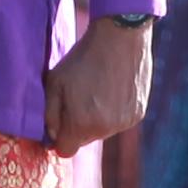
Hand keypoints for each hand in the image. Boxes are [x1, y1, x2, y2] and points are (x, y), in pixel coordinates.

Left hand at [43, 14, 155, 151]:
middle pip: (85, 140)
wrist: (120, 37)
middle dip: (78, 126)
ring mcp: (125, 122)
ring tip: (97, 89)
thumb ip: (50, 114)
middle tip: (79, 97)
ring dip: (97, 118)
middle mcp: (105, 129)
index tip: (60, 122)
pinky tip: (112, 88)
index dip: (59, 139)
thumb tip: (52, 135)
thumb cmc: (83, 58)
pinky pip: (120, 121)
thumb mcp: (55, 82)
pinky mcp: (138, 112)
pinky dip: (114, 111)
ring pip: (103, 131)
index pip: (66, 151)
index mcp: (81, 123)